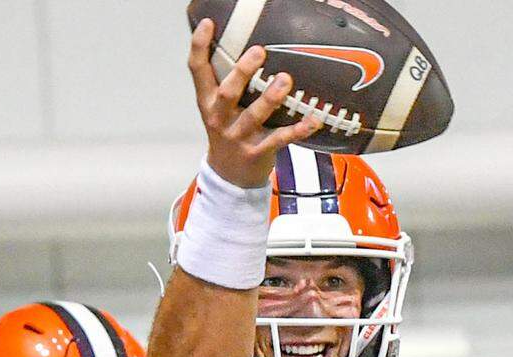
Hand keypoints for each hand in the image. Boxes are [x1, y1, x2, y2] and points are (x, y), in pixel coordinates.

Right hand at [187, 19, 322, 187]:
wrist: (229, 176)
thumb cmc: (229, 132)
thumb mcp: (218, 108)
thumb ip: (226, 81)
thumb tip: (244, 44)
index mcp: (208, 102)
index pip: (197, 71)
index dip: (200, 47)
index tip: (209, 24)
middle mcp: (220, 118)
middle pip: (227, 92)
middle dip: (242, 72)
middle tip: (259, 51)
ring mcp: (239, 136)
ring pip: (254, 116)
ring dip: (270, 98)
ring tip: (285, 80)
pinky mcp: (259, 151)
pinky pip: (281, 139)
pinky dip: (299, 129)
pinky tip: (314, 119)